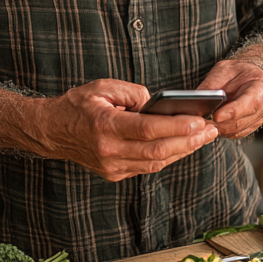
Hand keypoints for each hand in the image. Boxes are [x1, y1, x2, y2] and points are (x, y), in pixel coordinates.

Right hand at [37, 79, 219, 182]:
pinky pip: (147, 167)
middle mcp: (109, 151)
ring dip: (183, 151)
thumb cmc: (77, 106)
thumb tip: (158, 104)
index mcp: (105, 127)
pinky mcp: (114, 174)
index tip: (199, 120)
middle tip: (210, 130)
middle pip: (157, 151)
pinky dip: (167, 157)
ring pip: (156, 163)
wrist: (51, 131)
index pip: (148, 130)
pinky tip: (182, 145)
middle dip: (189, 141)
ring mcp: (112, 167)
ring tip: (203, 137)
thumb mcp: (102, 87)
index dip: (177, 127)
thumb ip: (133, 93)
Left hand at [197, 60, 262, 138]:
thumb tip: (197, 101)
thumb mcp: (223, 69)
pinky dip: (221, 130)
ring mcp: (259, 119)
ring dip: (218, 128)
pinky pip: (234, 133)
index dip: (232, 112)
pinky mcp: (251, 127)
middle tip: (201, 121)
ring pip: (236, 130)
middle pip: (240, 121)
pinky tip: (211, 124)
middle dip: (220, 123)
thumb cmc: (237, 71)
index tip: (215, 116)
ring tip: (202, 122)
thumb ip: (212, 85)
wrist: (250, 76)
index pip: (249, 104)